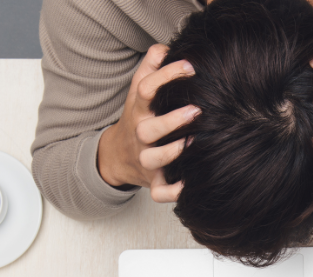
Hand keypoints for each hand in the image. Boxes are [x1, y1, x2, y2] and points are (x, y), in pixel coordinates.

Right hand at [97, 44, 198, 201]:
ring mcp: (145, 159)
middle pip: (148, 129)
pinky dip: (173, 192)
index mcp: (139, 110)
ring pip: (154, 160)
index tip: (190, 67)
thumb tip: (164, 48)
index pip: (146, 89)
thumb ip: (150, 69)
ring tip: (193, 143)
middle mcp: (141, 135)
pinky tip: (190, 185)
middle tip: (196, 111)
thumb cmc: (138, 119)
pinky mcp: (153, 181)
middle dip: (171, 121)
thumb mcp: (139, 93)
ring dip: (172, 153)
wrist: (116, 157)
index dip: (166, 76)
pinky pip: (160, 192)